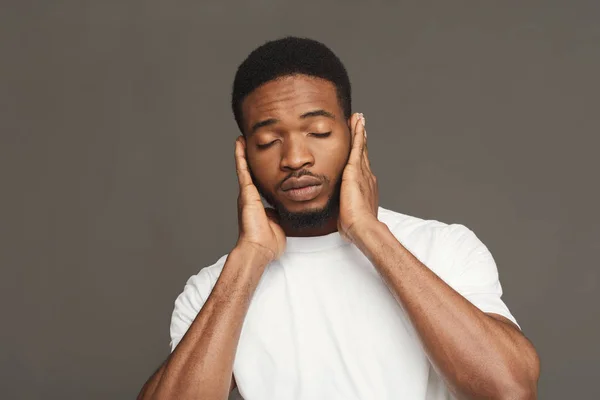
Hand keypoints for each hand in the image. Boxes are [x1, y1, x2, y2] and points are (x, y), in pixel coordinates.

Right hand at [234, 136, 285, 261]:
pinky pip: (243, 170)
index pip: (257, 181)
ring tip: (241, 138)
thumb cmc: (268, 242)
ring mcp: (246, 194)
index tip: (257, 159)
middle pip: (248, 172)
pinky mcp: (246, 193)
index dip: (256, 169)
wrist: (259, 249)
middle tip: (246, 142)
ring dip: (242, 153)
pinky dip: (240, 156)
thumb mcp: (277, 223)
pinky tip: (239, 144)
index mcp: (257, 203)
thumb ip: (279, 215)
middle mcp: (249, 196)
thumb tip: (282, 212)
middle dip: (247, 158)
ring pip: (244, 168)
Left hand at [337, 113, 379, 241]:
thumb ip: (346, 210)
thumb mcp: (348, 215)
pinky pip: (358, 147)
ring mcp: (363, 172)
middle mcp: (367, 176)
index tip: (359, 146)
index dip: (360, 155)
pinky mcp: (355, 170)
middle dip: (362, 139)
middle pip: (363, 153)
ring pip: (361, 147)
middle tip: (361, 125)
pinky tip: (358, 123)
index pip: (361, 167)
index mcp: (365, 187)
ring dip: (360, 132)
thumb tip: (341, 215)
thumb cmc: (355, 225)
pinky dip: (358, 134)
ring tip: (359, 119)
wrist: (362, 226)